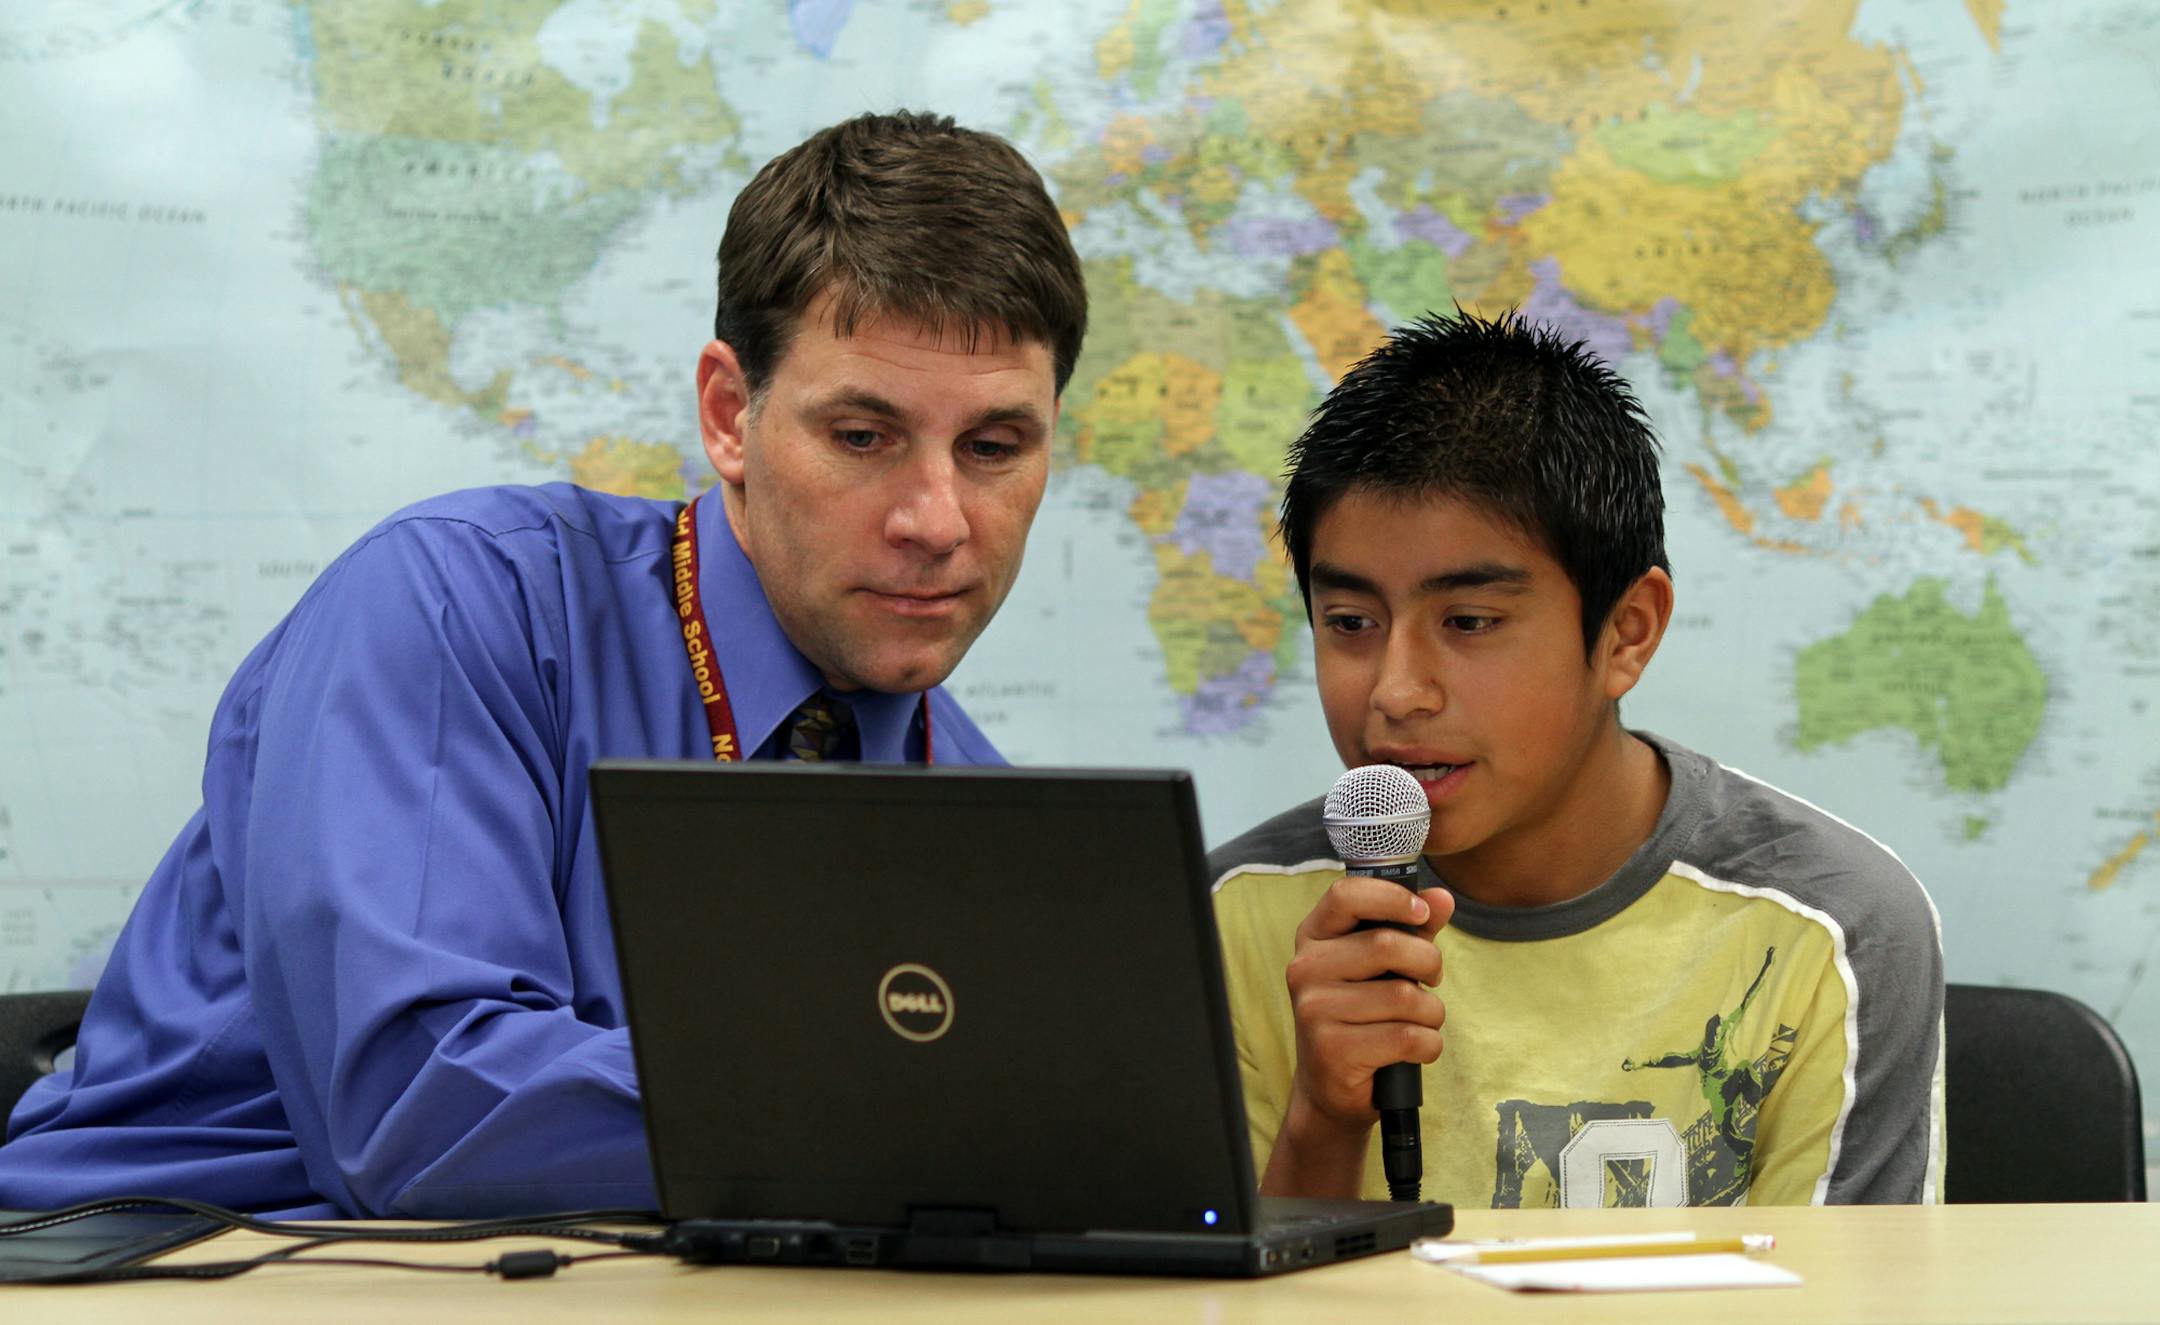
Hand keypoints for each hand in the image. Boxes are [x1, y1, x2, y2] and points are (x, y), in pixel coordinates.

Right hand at [1261, 875, 1453, 1196]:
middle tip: (1432, 980)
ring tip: (1419, 1022)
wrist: (1330, 1088)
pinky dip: (1428, 1045)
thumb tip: (1443, 897)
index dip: (1392, 897)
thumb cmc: (1362, 1016)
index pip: (1345, 895)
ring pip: (1404, 996)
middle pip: (1387, 945)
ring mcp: (1314, 1011)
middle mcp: (1305, 969)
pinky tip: (1416, 1050)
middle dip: (1428, 963)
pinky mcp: (1333, 1051)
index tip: (1422, 913)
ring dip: (1431, 1012)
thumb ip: (1412, 930)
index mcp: (1313, 938)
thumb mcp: (1383, 967)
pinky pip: (1407, 1037)